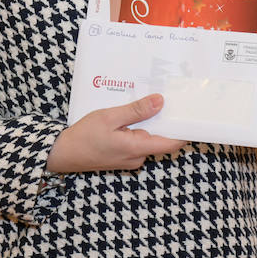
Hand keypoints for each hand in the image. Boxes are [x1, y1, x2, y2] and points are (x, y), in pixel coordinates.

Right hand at [46, 94, 184, 172]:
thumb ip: (136, 110)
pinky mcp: (123, 156)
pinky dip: (139, 129)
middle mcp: (138, 157)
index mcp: (137, 148)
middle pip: (162, 139)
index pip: (172, 143)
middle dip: (166, 121)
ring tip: (151, 102)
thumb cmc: (84, 136)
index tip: (193, 115)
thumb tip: (160, 102)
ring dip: (150, 123)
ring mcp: (131, 159)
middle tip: (171, 99)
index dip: (185, 131)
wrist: (62, 154)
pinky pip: (138, 141)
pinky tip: (133, 115)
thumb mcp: (110, 117)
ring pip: (149, 139)